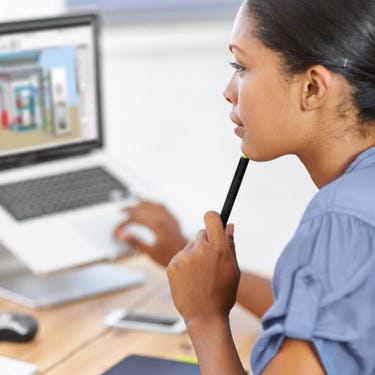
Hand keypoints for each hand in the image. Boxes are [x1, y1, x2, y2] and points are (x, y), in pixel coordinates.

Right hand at [114, 200, 187, 266]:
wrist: (187, 258)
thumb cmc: (170, 257)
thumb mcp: (150, 252)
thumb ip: (135, 242)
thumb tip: (122, 235)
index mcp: (157, 225)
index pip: (136, 218)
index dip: (125, 223)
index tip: (118, 230)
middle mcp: (164, 219)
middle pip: (145, 208)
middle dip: (132, 208)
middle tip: (122, 210)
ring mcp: (170, 219)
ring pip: (154, 205)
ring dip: (144, 203)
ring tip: (136, 202)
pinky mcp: (174, 221)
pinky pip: (163, 208)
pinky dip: (155, 205)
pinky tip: (153, 206)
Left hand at [167, 211, 239, 325]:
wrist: (204, 316)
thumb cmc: (223, 294)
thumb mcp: (233, 269)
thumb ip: (230, 244)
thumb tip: (229, 225)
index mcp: (218, 249)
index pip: (211, 218)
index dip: (213, 218)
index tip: (214, 222)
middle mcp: (199, 250)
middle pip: (201, 233)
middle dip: (206, 242)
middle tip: (210, 260)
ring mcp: (184, 257)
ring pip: (190, 246)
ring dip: (194, 254)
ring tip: (200, 275)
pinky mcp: (172, 265)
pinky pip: (180, 256)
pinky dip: (184, 264)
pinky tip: (190, 278)